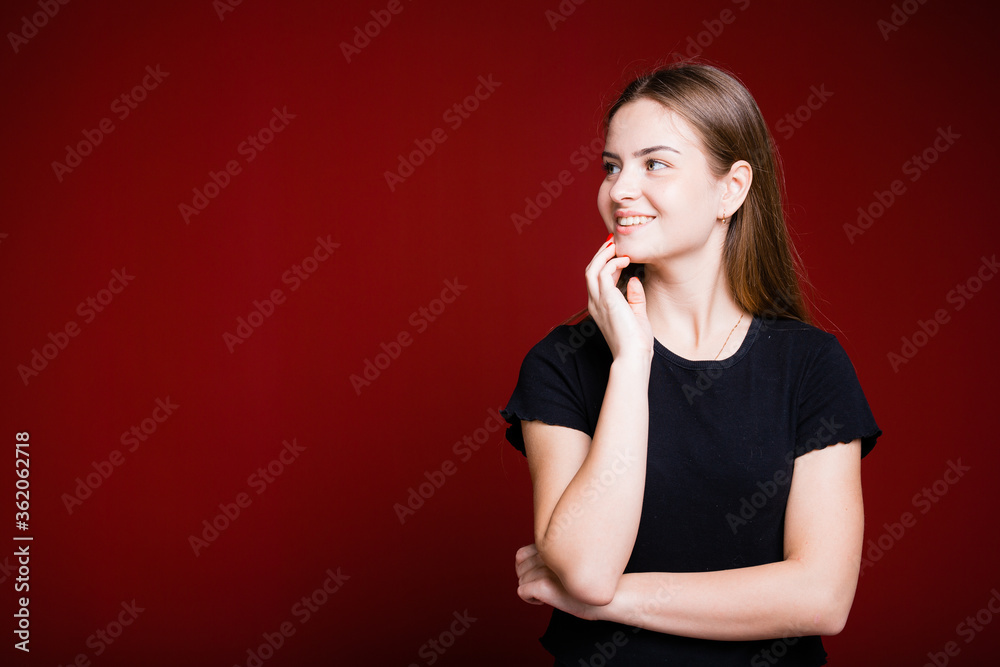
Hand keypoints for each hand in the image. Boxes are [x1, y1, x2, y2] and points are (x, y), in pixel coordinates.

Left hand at [514, 544, 598, 619]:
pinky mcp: (544, 585)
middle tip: (546, 587)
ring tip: (549, 593)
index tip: (540, 577)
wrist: (612, 595)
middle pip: (519, 569)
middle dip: (528, 580)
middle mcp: (547, 555)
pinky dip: (530, 599)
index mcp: (552, 546)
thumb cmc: (593, 579)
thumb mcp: (571, 561)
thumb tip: (530, 565)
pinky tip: (544, 600)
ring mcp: (545, 570)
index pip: (521, 555)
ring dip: (531, 590)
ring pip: (521, 581)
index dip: (526, 568)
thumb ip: (553, 558)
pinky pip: (522, 592)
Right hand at [585, 238, 652, 360]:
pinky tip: (625, 260)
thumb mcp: (637, 315)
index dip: (605, 263)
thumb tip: (633, 279)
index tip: (618, 253)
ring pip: (592, 269)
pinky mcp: (606, 299)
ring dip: (604, 255)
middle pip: (590, 270)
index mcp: (600, 307)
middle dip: (601, 254)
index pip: (597, 279)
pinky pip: (603, 272)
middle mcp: (595, 303)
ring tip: (616, 245)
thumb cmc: (636, 342)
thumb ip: (634, 297)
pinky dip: (613, 262)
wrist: (633, 356)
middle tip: (614, 242)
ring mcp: (598, 301)